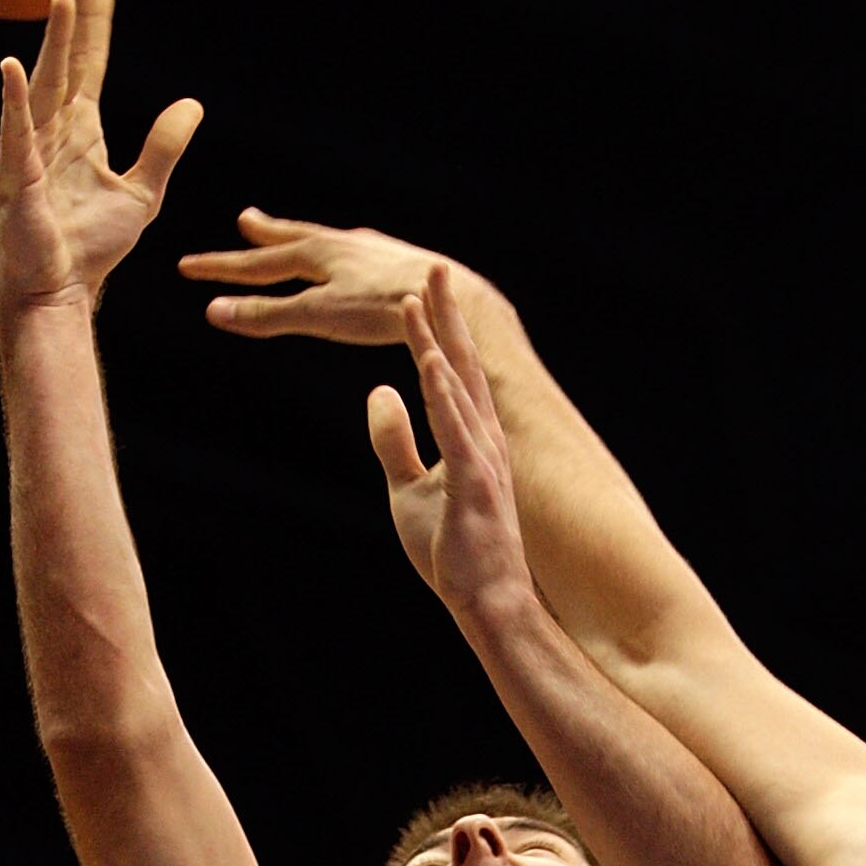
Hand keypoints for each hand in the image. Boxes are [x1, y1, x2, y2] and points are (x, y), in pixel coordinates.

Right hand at [0, 0, 201, 324]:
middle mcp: (52, 131)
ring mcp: (31, 150)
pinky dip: (13, 102)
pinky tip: (11, 69)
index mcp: (80, 131)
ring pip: (42, 86)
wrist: (61, 290)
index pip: (90, 65)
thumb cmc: (90, 246)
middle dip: (74, 19)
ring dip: (52, 44)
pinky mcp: (18, 178)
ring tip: (61, 1)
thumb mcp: (142, 193)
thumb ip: (163, 147)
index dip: (96, 24)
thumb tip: (192, 105)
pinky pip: (15, 134)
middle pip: (66, 63)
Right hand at [181, 210, 476, 343]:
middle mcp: (342, 243)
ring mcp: (372, 251)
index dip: (220, 269)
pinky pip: (358, 254)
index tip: (186, 267)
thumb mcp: (319, 315)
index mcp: (316, 253)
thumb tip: (213, 313)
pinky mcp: (399, 263)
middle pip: (293, 238)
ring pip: (328, 242)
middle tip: (246, 221)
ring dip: (304, 240)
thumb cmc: (385, 308)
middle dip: (265, 234)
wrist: (452, 298)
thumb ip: (268, 315)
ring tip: (296, 236)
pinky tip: (355, 260)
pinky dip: (342, 254)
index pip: (256, 263)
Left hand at [367, 266, 535, 618]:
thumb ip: (394, 439)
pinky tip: (426, 360)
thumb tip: (378, 393)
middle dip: (444, 315)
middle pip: (460, 365)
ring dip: (436, 340)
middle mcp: (481, 438)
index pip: (449, 371)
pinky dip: (440, 393)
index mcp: (469, 437)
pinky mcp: (474, 484)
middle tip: (433, 266)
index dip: (433, 328)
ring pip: (456, 388)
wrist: (487, 599)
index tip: (419, 287)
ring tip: (420, 298)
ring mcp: (480, 459)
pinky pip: (454, 430)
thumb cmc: (453, 550)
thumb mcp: (408, 487)